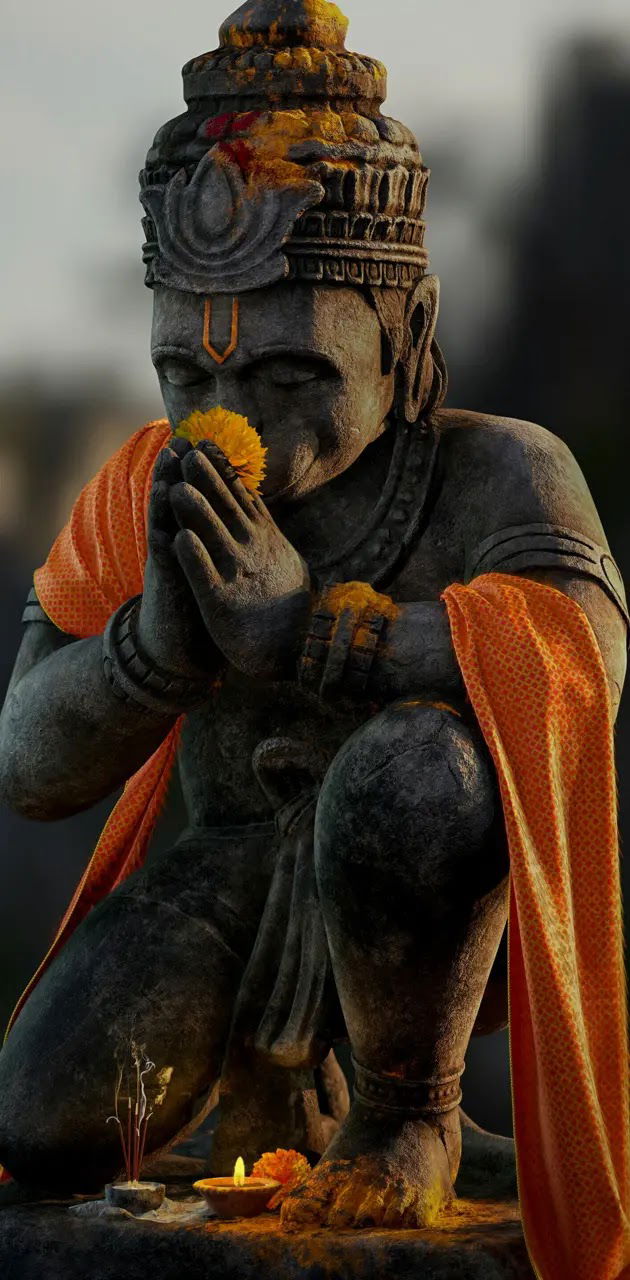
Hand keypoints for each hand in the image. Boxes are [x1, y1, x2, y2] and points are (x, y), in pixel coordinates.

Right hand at [136, 440, 220, 680]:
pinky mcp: (167, 583)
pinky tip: (166, 513)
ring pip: (167, 518)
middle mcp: (180, 546)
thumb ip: (226, 546)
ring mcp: (170, 562)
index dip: (207, 475)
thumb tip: (247, 523)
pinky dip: (165, 532)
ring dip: (166, 488)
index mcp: (198, 542)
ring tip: (169, 458)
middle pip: (181, 501)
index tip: (212, 443)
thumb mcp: (219, 572)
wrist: (179, 650)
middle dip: (183, 470)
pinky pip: (165, 554)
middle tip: (185, 437)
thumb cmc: (206, 609)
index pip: (203, 502)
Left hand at [169, 443, 311, 680]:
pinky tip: (178, 540)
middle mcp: (253, 550)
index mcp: (265, 537)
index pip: (241, 495)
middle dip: (207, 479)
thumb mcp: (284, 558)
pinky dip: (193, 557)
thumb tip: (258, 506)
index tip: (206, 443)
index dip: (222, 469)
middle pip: (226, 507)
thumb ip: (268, 530)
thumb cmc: (288, 604)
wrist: (300, 648)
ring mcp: (238, 575)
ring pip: (214, 536)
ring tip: (177, 487)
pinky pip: (206, 576)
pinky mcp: (223, 603)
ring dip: (196, 511)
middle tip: (189, 452)